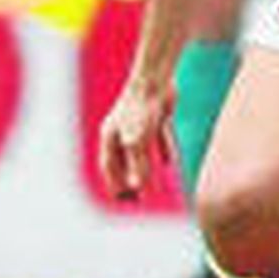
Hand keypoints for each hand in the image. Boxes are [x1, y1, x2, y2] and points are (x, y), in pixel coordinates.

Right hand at [97, 81, 175, 200]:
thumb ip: (138, 164)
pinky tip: (170, 162)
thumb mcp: (137, 141)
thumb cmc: (140, 108)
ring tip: (154, 185)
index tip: (122, 199)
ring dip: (147, 168)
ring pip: (142, 151)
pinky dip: (164, 150)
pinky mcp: (157, 116)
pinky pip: (160, 137)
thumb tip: (137, 186)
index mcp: (110, 136)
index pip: (109, 165)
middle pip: (124, 160)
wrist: (155, 78)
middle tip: (139, 198)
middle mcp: (123, 130)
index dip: (114, 182)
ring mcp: (140, 123)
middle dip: (130, 179)